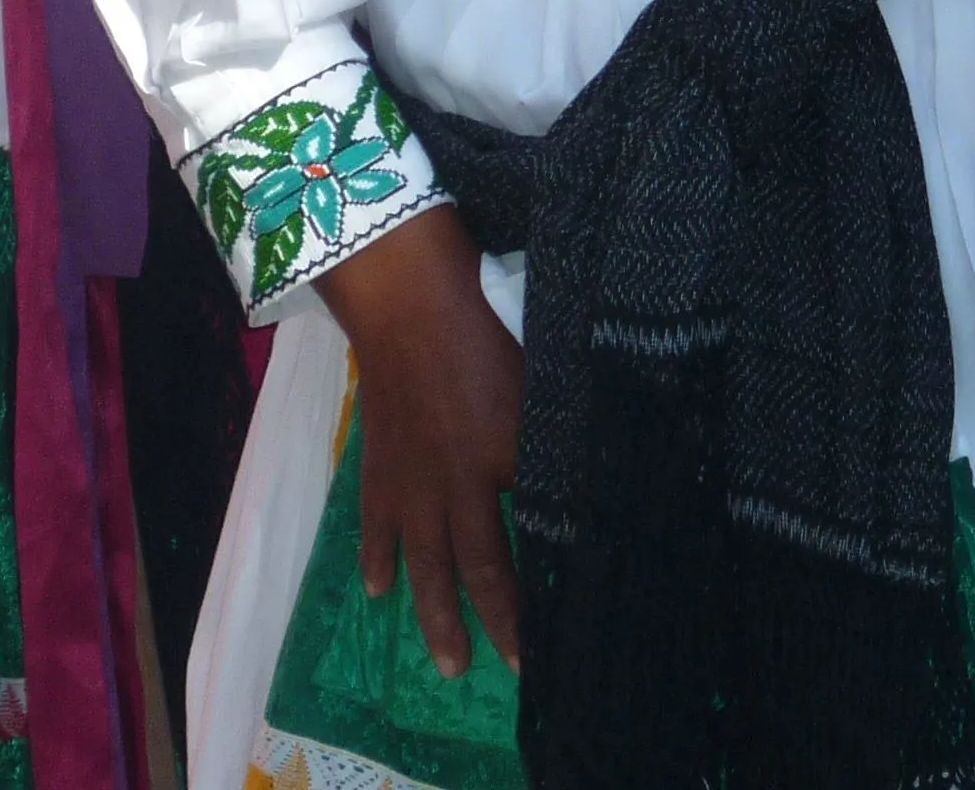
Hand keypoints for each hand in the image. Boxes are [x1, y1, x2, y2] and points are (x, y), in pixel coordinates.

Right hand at [315, 205, 519, 676]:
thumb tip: (598, 461)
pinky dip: (378, 558)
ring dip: (432, 614)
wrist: (407, 302)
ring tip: (445, 661)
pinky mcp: (379, 465)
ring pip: (423, 562)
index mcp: (505, 461)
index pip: (527, 540)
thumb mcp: (543, 375)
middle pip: (472, 568)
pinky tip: (380, 589)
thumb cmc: (487, 327)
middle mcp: (457, 486)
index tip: (552, 631)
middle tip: (500, 672)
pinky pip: (377, 525)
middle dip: (488, 623)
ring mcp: (412, 481)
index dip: (535, 590)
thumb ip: (560, 427)